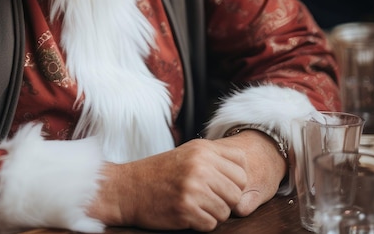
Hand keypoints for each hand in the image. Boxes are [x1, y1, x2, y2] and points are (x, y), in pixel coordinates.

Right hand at [88, 131, 285, 230]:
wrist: (128, 188)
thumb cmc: (159, 173)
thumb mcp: (187, 154)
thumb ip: (214, 159)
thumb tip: (245, 174)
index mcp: (202, 149)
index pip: (242, 166)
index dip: (235, 179)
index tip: (219, 183)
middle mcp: (200, 166)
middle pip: (238, 191)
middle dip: (225, 199)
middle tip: (205, 197)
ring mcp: (193, 187)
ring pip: (226, 210)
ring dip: (213, 213)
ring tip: (193, 204)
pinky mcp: (186, 209)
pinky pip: (211, 224)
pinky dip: (201, 223)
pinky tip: (186, 213)